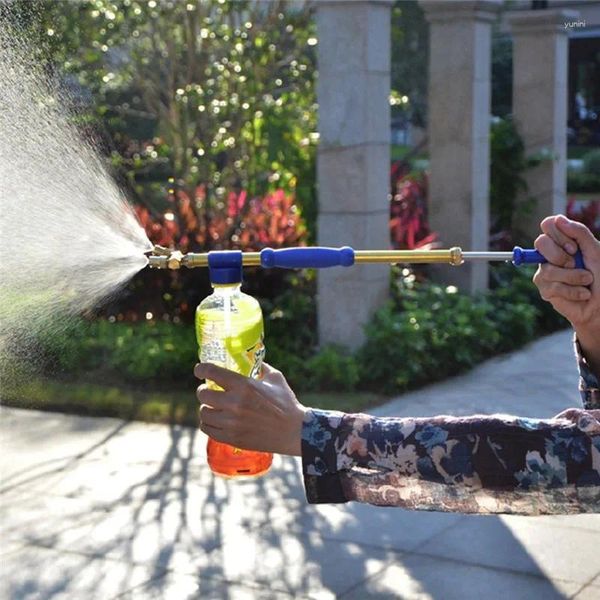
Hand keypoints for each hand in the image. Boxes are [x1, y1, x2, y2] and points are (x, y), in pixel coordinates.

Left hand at [195, 362, 305, 455]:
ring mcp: (231, 423)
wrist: (293, 432)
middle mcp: (234, 403)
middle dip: (203, 390)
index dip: (201, 369)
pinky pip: (208, 429)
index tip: (199, 370)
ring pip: (203, 413)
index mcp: (244, 386)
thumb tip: (252, 361)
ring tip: (212, 407)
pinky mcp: (232, 438)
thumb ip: (261, 368)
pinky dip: (209, 424)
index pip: (212, 372)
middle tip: (207, 390)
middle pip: (203, 394)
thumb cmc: (286, 403)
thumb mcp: (275, 379)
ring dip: (206, 408)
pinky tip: (215, 420)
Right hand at [533, 214, 599, 373]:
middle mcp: (550, 255)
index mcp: (562, 241)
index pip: (548, 226)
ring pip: (549, 269)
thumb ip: (579, 233)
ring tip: (586, 282)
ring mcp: (545, 272)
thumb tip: (558, 219)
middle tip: (576, 263)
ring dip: (574, 277)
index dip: (558, 234)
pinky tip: (583, 294)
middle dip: (561, 255)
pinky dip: (573, 291)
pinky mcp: (545, 290)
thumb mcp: (596, 251)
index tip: (573, 247)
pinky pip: (553, 286)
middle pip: (541, 243)